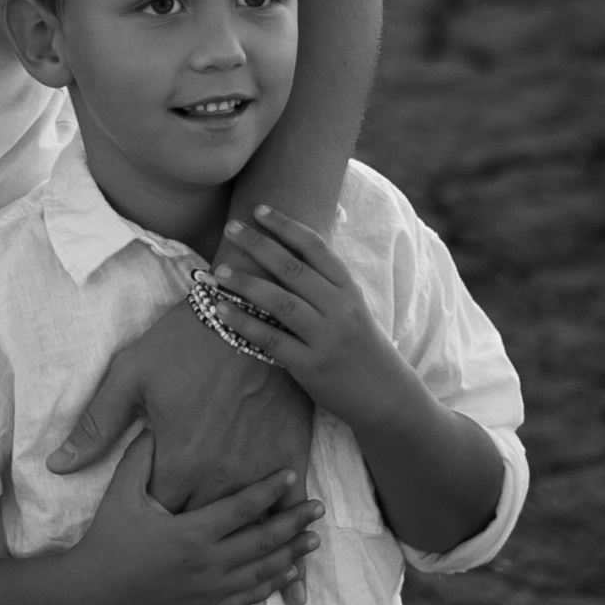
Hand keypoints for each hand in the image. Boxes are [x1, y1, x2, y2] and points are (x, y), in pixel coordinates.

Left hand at [54, 299, 317, 604]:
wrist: (253, 315)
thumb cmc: (185, 342)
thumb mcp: (131, 375)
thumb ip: (98, 425)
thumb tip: (60, 462)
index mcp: (178, 461)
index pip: (157, 521)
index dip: (139, 562)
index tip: (125, 598)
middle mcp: (219, 479)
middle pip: (199, 547)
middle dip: (183, 593)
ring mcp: (257, 475)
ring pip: (247, 545)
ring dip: (235, 591)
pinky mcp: (287, 461)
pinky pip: (287, 522)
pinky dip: (290, 561)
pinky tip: (291, 595)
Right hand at [65, 434, 316, 604]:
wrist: (91, 597)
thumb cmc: (106, 539)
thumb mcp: (121, 490)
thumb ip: (142, 456)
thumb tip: (159, 425)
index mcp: (190, 532)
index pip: (242, 507)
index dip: (269, 490)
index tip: (291, 474)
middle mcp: (207, 564)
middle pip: (262, 542)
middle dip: (294, 524)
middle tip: (319, 510)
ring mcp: (208, 591)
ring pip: (260, 572)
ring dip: (290, 555)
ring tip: (313, 541)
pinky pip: (246, 598)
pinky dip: (270, 585)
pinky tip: (285, 575)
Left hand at [218, 206, 399, 415]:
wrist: (384, 394)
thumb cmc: (359, 343)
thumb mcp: (351, 305)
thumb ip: (324, 282)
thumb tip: (281, 249)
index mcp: (348, 289)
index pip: (316, 247)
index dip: (286, 225)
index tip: (259, 209)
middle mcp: (339, 309)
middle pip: (293, 269)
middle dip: (259, 244)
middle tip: (231, 227)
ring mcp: (326, 338)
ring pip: (281, 302)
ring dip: (247, 283)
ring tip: (220, 270)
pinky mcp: (311, 366)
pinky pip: (272, 340)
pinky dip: (245, 323)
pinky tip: (222, 310)